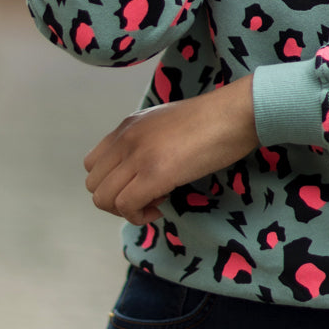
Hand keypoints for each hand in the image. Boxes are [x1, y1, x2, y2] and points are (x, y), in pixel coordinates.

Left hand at [84, 77, 257, 224]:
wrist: (235, 113)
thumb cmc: (212, 119)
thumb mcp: (167, 123)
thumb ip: (148, 141)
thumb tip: (147, 168)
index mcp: (127, 126)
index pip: (93, 165)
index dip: (113, 183)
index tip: (141, 184)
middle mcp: (125, 139)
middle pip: (94, 186)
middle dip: (117, 200)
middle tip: (149, 196)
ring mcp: (137, 155)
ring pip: (103, 199)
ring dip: (126, 210)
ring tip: (157, 201)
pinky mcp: (154, 173)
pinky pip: (125, 206)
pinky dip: (139, 216)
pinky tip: (161, 207)